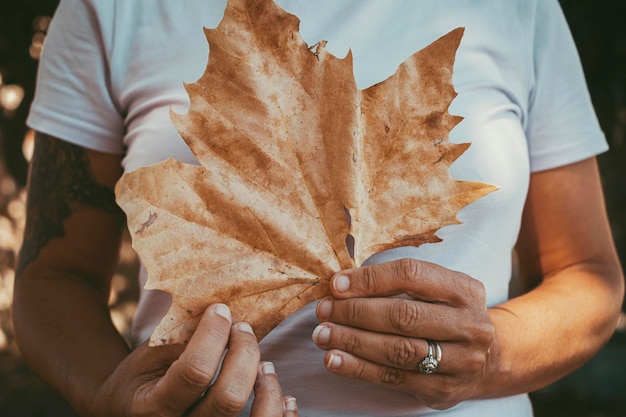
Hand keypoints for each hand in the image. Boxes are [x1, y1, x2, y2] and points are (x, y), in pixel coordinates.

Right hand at [92, 303, 297, 416]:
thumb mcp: (145, 357)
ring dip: (267, 387)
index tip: (221, 310)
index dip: (214, 334)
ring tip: (265, 363)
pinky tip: (285, 396)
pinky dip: (281, 414)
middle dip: (243, 353)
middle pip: (228, 398)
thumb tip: (223, 313)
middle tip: (243, 328)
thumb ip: (179, 339)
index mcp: (153, 406)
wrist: (126, 413)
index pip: (195, 371)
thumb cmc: (139, 380)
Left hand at [312, 258, 495, 409]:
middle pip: (403, 316)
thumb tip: (341, 284)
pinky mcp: (443, 390)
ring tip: (322, 335)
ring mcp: (461, 362)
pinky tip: (335, 360)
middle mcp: (469, 325)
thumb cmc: (446, 315)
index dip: (370, 279)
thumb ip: (396, 283)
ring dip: (352, 341)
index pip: (411, 275)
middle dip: (355, 312)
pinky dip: (359, 369)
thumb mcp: (436, 290)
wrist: (487, 359)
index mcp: (464, 290)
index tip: (336, 284)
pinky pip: (393, 378)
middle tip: (324, 310)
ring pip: (397, 350)